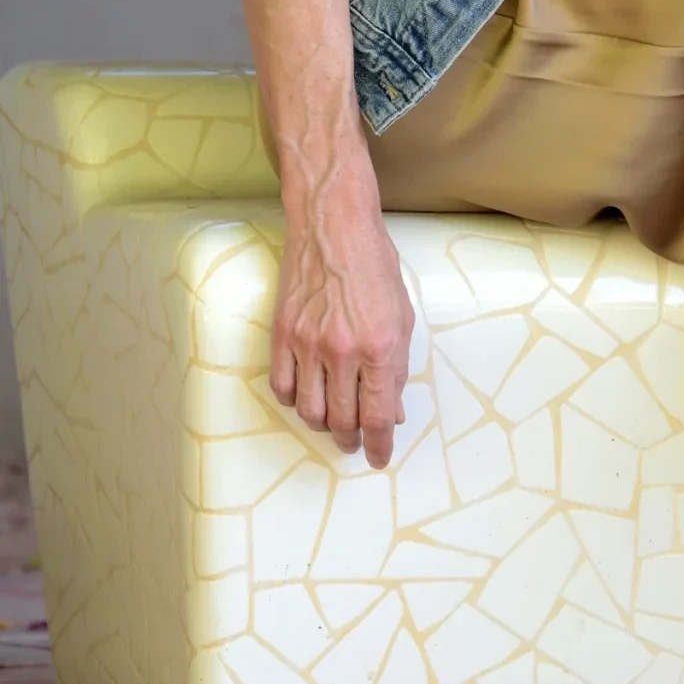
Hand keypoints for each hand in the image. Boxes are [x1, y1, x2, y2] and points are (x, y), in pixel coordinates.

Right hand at [271, 171, 414, 468]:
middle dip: (351, 439)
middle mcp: (342, 350)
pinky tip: (307, 396)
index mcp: (379, 345)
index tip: (378, 457)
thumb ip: (396, 367)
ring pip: (309, 411)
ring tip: (334, 422)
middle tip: (356, 441)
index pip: (377, 415)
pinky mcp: (281, 335)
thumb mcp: (402, 315)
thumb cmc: (374, 264)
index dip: (378, 445)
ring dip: (323, 425)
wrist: (333, 226)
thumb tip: (391, 411)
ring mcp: (307, 344)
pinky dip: (295, 401)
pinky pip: (282, 388)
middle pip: (341, 420)